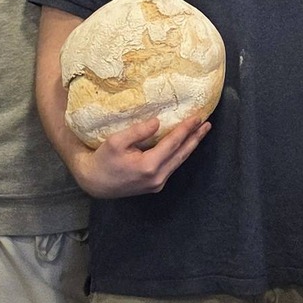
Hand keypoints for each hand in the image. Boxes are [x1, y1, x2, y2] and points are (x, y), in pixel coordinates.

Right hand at [69, 112, 209, 198]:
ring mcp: (157, 183)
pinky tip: (184, 145)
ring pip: (179, 161)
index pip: (173, 143)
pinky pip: (172, 166)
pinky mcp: (155, 186)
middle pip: (182, 154)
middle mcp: (157, 177)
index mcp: (149, 165)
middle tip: (207, 124)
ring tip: (200, 133)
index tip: (198, 117)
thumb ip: (139, 131)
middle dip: (195, 138)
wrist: (95, 183)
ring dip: (190, 146)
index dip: (186, 129)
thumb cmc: (103, 160)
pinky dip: (180, 154)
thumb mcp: (116, 141)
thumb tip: (158, 122)